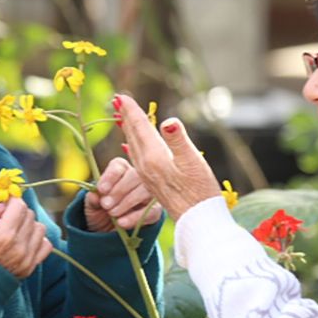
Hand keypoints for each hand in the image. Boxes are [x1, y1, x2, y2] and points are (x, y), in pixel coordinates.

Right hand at [0, 179, 52, 278]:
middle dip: (15, 212)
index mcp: (3, 235)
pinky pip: (45, 246)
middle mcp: (19, 247)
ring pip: (39, 229)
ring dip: (27, 225)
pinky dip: (37, 240)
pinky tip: (21, 241)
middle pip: (29, 215)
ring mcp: (26, 259)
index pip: (19, 206)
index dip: (7, 203)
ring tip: (9, 230)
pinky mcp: (29, 268)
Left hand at [85, 157, 162, 231]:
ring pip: (146, 190)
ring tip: (112, 214)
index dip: (110, 177)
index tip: (101, 190)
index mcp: (119, 171)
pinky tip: (122, 223)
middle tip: (106, 205)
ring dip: (128, 202)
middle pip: (135, 175)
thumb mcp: (91, 205)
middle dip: (119, 191)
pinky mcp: (155, 211)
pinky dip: (136, 217)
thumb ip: (92, 198)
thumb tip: (95, 195)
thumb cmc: (99, 211)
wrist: (107, 232)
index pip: (119, 166)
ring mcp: (148, 194)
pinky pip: (152, 211)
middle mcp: (137, 178)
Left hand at [115, 94, 220, 220]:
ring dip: (128, 130)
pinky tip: (133, 146)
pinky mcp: (151, 184)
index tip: (121, 96)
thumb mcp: (192, 163)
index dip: (131, 110)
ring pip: (132, 147)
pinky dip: (133, 145)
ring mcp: (147, 176)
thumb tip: (167, 122)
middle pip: (132, 135)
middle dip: (125, 117)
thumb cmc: (200, 192)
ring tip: (123, 119)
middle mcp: (145, 166)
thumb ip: (178, 140)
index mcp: (154, 157)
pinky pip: (136, 158)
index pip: (140, 128)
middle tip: (117, 101)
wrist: (197, 221)